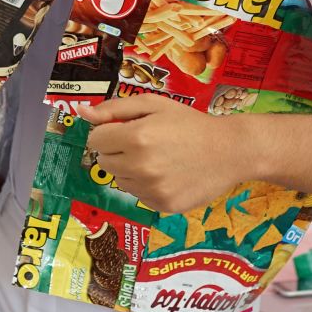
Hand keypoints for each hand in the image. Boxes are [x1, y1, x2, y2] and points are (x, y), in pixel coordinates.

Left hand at [79, 94, 249, 213]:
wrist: (230, 151)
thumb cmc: (189, 123)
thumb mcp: (153, 104)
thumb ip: (114, 108)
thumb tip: (81, 112)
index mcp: (136, 138)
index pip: (95, 140)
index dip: (108, 132)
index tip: (125, 129)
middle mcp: (141, 167)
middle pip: (103, 161)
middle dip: (116, 150)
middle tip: (142, 143)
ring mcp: (152, 190)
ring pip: (119, 180)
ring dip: (129, 169)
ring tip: (157, 158)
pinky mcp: (162, 206)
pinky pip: (137, 195)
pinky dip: (145, 185)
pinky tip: (167, 173)